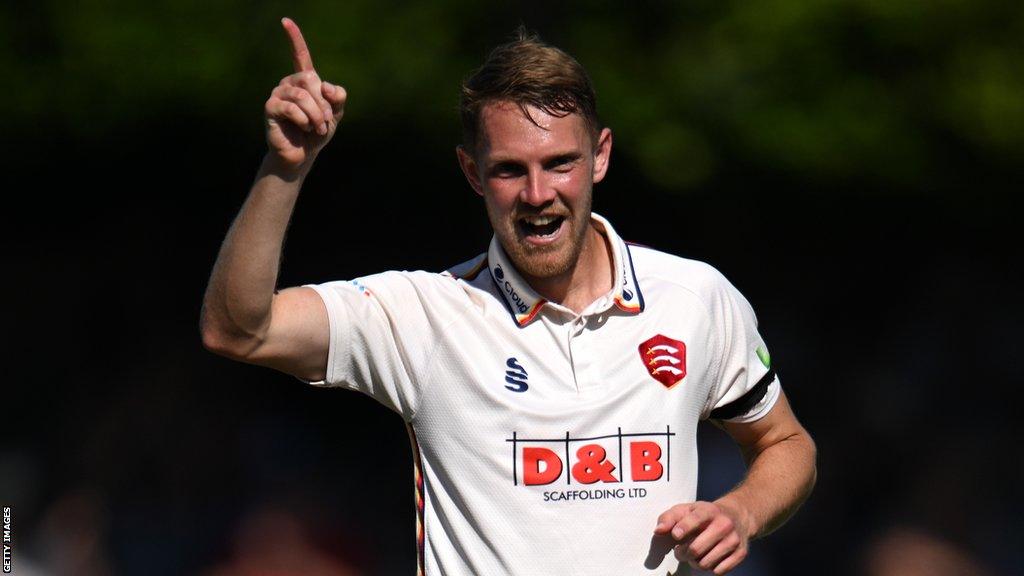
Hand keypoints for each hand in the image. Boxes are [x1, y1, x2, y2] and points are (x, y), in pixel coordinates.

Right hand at [264, 17, 346, 170]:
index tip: (286, 21)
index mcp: (304, 81)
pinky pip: (291, 107)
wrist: (302, 155)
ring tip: (318, 128)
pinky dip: (304, 120)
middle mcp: (288, 83)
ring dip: (316, 115)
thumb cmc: (317, 133)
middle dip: (323, 103)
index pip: (300, 56)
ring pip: (302, 95)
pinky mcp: (270, 108)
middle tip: (326, 121)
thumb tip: (328, 87)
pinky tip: (304, 128)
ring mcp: (277, 95)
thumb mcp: (335, 114)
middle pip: (311, 80)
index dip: (294, 38)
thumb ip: (338, 98)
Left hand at [654, 500, 750, 573]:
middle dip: (683, 553)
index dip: (684, 527)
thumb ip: (669, 518)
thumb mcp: (686, 510)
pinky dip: (710, 568)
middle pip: (696, 549)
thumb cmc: (704, 515)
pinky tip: (709, 557)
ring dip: (694, 562)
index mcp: (709, 510)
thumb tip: (658, 530)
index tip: (676, 535)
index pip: (697, 518)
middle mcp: (724, 524)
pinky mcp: (741, 553)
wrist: (737, 516)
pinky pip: (719, 571)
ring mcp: (734, 540)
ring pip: (706, 563)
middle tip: (680, 550)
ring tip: (694, 554)